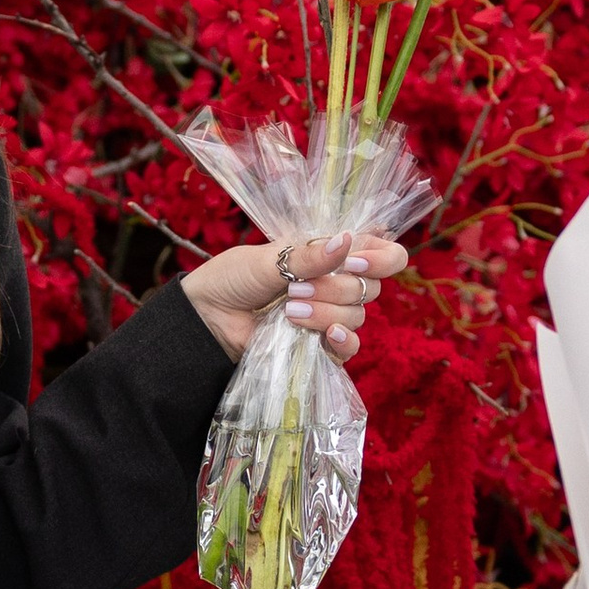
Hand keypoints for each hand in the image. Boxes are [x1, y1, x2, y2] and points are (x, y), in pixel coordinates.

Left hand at [181, 229, 409, 365]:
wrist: (207, 317)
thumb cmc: (233, 278)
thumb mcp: (267, 260)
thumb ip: (308, 256)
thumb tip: (347, 241)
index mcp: (330, 254)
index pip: (382, 251)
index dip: (380, 258)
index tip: (355, 263)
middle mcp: (336, 283)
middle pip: (369, 288)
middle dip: (336, 287)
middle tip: (296, 289)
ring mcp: (330, 315)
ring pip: (356, 316)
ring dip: (325, 312)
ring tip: (288, 311)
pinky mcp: (320, 345)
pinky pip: (349, 347)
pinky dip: (342, 341)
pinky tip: (326, 336)